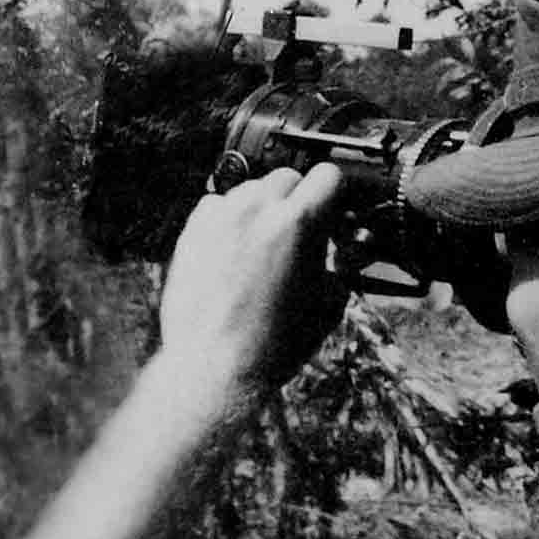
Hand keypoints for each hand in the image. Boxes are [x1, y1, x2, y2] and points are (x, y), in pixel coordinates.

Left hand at [157, 163, 347, 386]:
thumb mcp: (330, 303)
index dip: (334, 193)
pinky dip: (228, 219)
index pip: (328, 174)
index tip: (332, 208)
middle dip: (298, 199)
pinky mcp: (192, 230)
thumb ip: (342, 262)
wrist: (216, 364)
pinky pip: (216, 205)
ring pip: (250, 189)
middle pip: (287, 177)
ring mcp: (221, 217)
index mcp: (300, 222)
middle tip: (299, 233)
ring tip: (264, 247)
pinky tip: (233, 250)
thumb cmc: (276, 342)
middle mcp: (258, 209)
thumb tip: (346, 244)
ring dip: (262, 208)